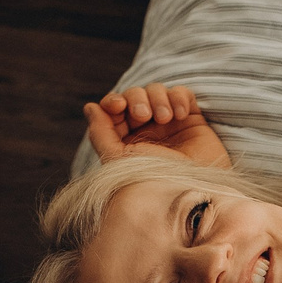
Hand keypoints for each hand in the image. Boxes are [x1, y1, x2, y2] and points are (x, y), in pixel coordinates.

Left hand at [83, 83, 232, 167]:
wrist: (190, 190)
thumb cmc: (151, 181)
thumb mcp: (117, 159)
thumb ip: (100, 133)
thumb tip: (90, 107)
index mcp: (126, 140)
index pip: (114, 108)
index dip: (114, 101)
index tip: (118, 106)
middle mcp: (147, 131)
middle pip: (135, 95)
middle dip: (137, 99)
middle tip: (144, 115)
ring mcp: (170, 125)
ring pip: (157, 91)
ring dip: (158, 98)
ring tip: (165, 118)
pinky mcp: (191, 120)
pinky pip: (182, 94)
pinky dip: (178, 97)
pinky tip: (180, 114)